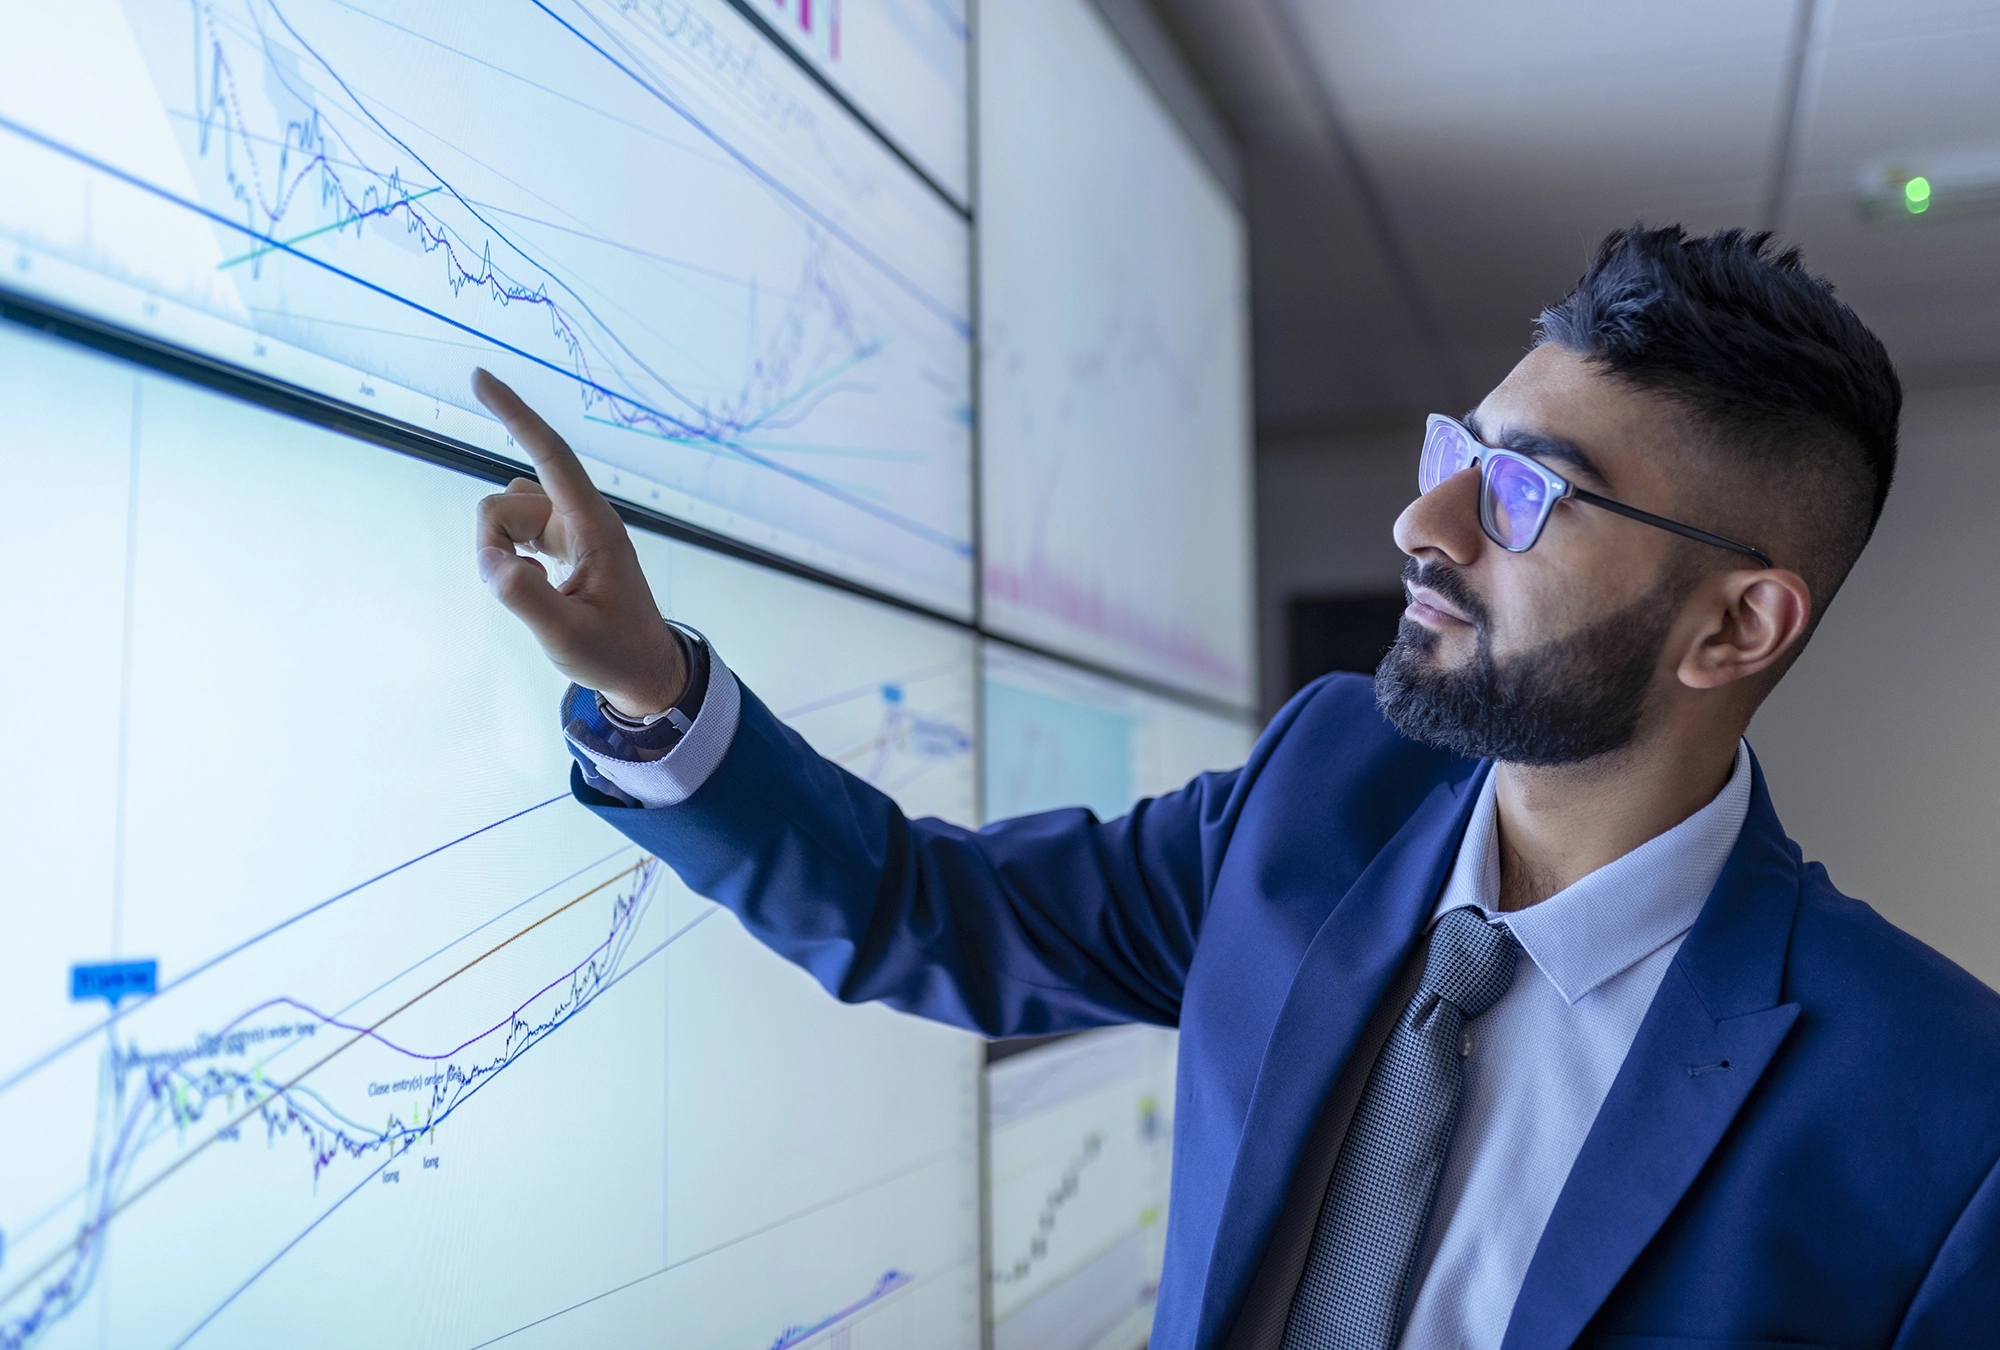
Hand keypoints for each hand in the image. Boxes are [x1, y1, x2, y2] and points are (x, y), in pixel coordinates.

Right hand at [472, 369, 685, 715]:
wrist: (644, 669)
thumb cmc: (615, 652)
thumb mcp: (569, 636)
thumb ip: (527, 600)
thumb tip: (496, 564)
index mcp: (593, 526)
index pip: (548, 455)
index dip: (515, 414)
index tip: (480, 376)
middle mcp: (580, 517)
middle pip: (503, 504)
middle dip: (491, 544)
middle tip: (517, 592)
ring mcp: (568, 529)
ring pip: (502, 519)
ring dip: (499, 555)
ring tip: (533, 598)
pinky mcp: (560, 542)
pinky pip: (512, 533)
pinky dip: (506, 559)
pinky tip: (531, 584)